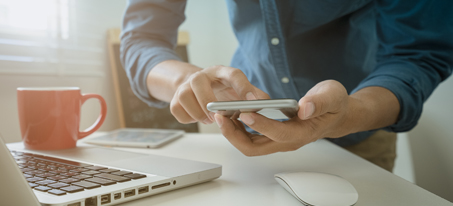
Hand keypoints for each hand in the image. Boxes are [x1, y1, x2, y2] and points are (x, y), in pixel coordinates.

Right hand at [170, 65, 269, 124]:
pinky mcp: (175, 98)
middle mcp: (201, 75)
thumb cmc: (223, 90)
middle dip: (207, 101)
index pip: (233, 74)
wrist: (197, 87)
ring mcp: (185, 85)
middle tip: (217, 117)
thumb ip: (254, 94)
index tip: (253, 101)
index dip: (243, 87)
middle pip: (198, 82)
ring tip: (209, 119)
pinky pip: (176, 109)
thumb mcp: (239, 89)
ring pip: (184, 96)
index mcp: (221, 72)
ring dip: (197, 112)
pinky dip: (188, 118)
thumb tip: (265, 103)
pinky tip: (198, 118)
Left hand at [214, 80, 359, 155]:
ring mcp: (280, 141)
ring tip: (220, 114)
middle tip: (219, 116)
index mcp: (303, 132)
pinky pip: (251, 139)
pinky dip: (238, 129)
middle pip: (255, 148)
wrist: (336, 114)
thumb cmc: (334, 104)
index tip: (244, 112)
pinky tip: (231, 114)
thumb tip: (304, 107)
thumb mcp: (332, 96)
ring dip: (233, 133)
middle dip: (234, 135)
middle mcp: (288, 141)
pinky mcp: (274, 137)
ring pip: (250, 146)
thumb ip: (319, 101)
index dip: (260, 124)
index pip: (278, 133)